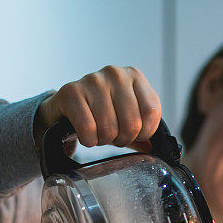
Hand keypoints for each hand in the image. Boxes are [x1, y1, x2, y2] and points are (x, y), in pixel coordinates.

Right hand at [35, 65, 160, 148]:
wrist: (66, 107)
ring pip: (109, 128)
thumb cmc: (103, 113)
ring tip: (99, 133)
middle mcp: (116, 74)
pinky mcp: (72, 91)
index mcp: (135, 76)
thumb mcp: (128, 117)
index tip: (134, 134)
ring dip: (104, 141)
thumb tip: (155, 148)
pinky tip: (86, 134)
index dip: (144, 133)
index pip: (151, 112)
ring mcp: (93, 80)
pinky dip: (89, 140)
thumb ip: (145, 130)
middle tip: (113, 136)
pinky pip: (88, 129)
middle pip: (132, 123)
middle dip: (123, 139)